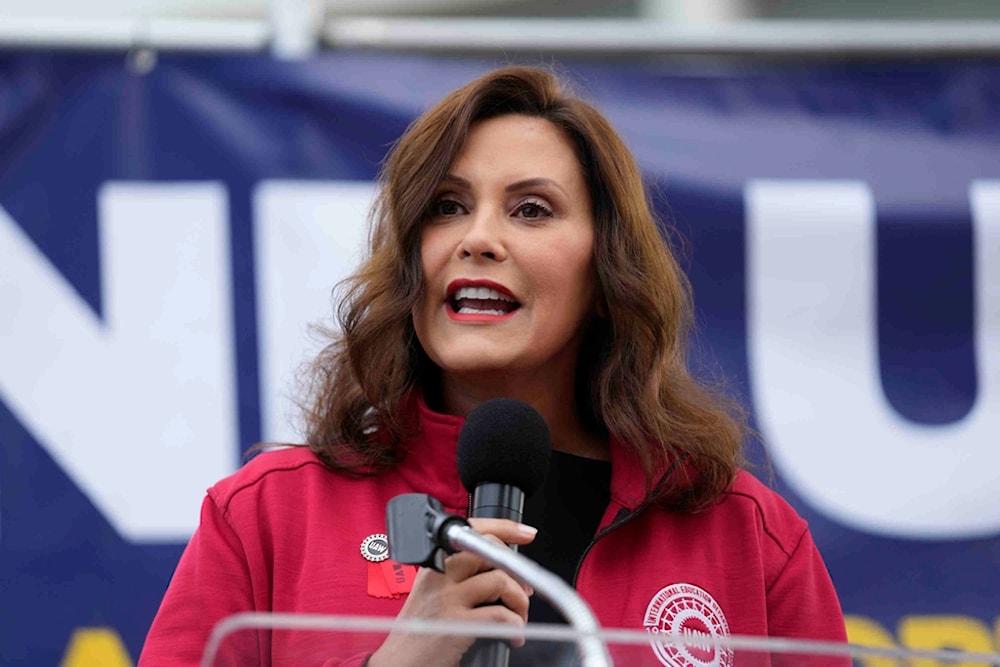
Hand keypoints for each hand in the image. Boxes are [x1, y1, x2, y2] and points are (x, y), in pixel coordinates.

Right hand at [366, 518, 537, 666]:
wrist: (398, 664)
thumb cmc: (417, 634)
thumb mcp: (432, 594)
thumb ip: (458, 577)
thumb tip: (501, 570)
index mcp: (433, 564)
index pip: (471, 530)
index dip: (504, 528)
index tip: (525, 532)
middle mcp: (438, 576)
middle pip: (489, 551)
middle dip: (518, 569)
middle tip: (525, 589)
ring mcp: (446, 599)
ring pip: (500, 580)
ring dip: (520, 599)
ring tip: (520, 616)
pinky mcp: (456, 625)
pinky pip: (500, 615)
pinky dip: (515, 625)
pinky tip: (513, 636)